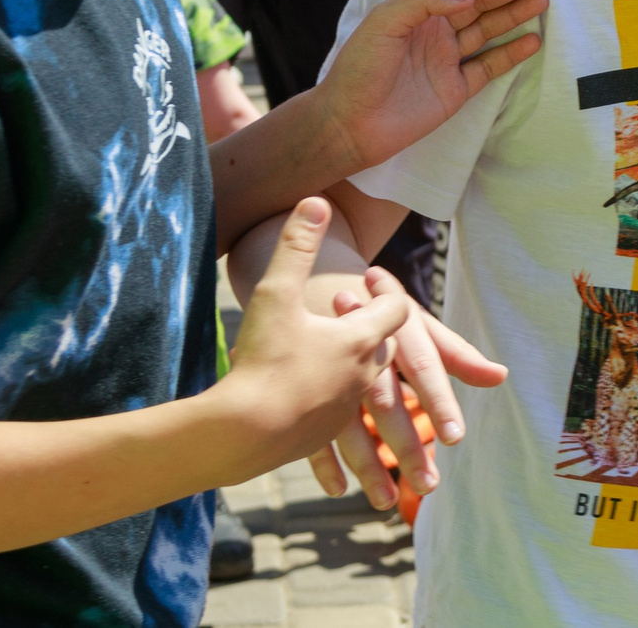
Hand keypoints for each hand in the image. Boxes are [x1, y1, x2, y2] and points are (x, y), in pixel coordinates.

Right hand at [215, 199, 412, 475]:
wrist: (240, 435)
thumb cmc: (262, 360)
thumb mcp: (275, 293)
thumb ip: (297, 245)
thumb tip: (316, 201)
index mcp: (359, 339)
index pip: (397, 307)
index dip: (386, 288)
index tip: (369, 276)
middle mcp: (362, 375)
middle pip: (384, 345)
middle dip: (371, 327)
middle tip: (350, 312)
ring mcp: (344, 410)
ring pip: (364, 383)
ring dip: (355, 367)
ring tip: (336, 358)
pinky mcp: (321, 436)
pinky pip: (337, 415)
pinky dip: (331, 401)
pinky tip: (312, 398)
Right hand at [307, 282, 507, 508]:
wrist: (312, 282)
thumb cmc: (378, 310)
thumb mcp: (414, 323)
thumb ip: (455, 352)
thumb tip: (501, 377)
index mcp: (394, 330)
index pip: (422, 366)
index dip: (438, 400)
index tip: (454, 436)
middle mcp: (363, 352)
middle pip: (386, 401)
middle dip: (406, 444)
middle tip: (429, 485)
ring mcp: (328, 373)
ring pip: (348, 423)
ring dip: (368, 464)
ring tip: (387, 502)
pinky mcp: (302, 390)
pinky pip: (310, 428)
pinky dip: (322, 461)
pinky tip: (339, 491)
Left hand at [322, 0, 545, 170]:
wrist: (351, 125)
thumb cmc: (359, 68)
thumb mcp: (384, 22)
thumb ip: (424, 0)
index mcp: (413, 6)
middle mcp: (434, 28)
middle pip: (477, 0)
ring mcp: (447, 57)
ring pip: (488, 28)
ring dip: (514, 13)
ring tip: (541, 0)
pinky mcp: (457, 87)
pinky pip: (490, 65)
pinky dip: (512, 53)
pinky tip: (532, 40)